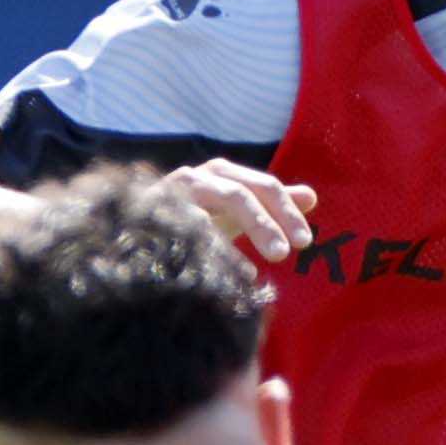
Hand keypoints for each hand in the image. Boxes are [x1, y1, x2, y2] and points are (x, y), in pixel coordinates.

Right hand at [167, 159, 316, 266]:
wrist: (134, 225)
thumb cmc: (194, 216)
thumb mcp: (236, 210)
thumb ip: (271, 205)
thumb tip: (312, 196)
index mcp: (223, 175)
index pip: (264, 187)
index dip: (287, 212)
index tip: (306, 242)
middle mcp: (200, 177)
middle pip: (241, 194)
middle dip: (267, 222)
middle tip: (286, 253)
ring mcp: (174, 192)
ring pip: (216, 207)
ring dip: (249, 228)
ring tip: (270, 256)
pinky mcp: (154, 213)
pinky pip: (187, 228)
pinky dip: (211, 247)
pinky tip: (230, 269)